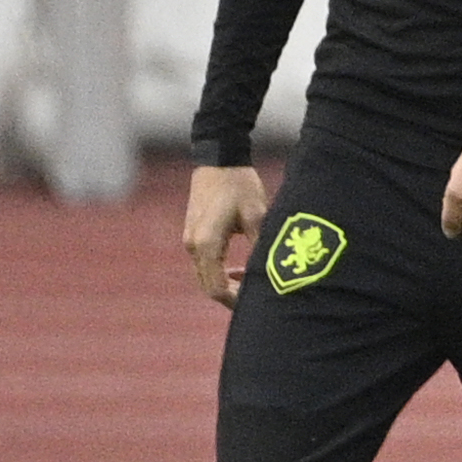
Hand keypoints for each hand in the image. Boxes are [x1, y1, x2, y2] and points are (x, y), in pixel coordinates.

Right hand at [183, 162, 269, 306]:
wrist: (218, 158)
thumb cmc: (240, 185)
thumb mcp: (257, 217)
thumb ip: (260, 249)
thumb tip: (272, 276)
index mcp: (206, 243)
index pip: (216, 288)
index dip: (237, 302)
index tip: (257, 304)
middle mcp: (193, 245)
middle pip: (209, 286)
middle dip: (233, 297)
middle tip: (259, 299)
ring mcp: (190, 240)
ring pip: (206, 276)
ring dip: (227, 283)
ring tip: (253, 283)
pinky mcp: (193, 234)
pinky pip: (205, 263)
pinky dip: (221, 271)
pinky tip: (240, 270)